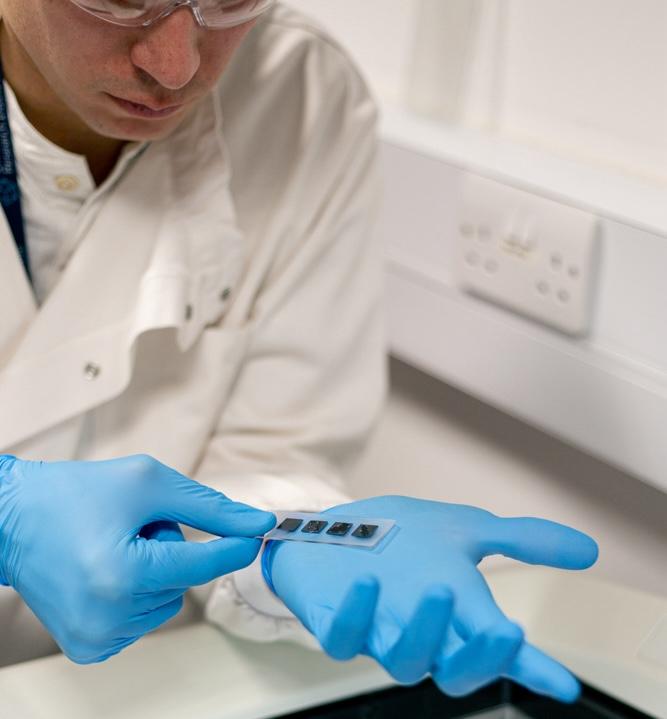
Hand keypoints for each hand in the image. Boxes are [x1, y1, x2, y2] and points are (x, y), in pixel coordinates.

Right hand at [0, 454, 274, 662]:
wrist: (11, 520)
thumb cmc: (76, 493)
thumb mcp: (148, 483)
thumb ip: (209, 507)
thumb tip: (259, 525)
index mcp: (121, 575)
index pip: (201, 566)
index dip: (234, 546)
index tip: (259, 533)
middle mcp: (107, 616)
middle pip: (184, 582)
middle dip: (171, 550)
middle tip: (132, 527)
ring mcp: (95, 638)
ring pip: (167, 602)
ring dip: (155, 572)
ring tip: (115, 547)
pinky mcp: (88, 648)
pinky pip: (143, 620)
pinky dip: (138, 594)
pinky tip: (106, 571)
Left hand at [263, 496, 597, 702]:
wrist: (339, 522)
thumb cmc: (404, 535)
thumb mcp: (468, 528)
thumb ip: (522, 541)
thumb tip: (588, 551)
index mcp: (456, 614)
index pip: (497, 649)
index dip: (530, 669)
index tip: (563, 683)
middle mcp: (420, 631)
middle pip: (456, 674)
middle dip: (482, 658)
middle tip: (507, 631)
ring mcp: (377, 630)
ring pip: (404, 662)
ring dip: (425, 632)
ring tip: (440, 592)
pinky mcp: (333, 622)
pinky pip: (343, 637)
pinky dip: (357, 615)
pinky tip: (368, 583)